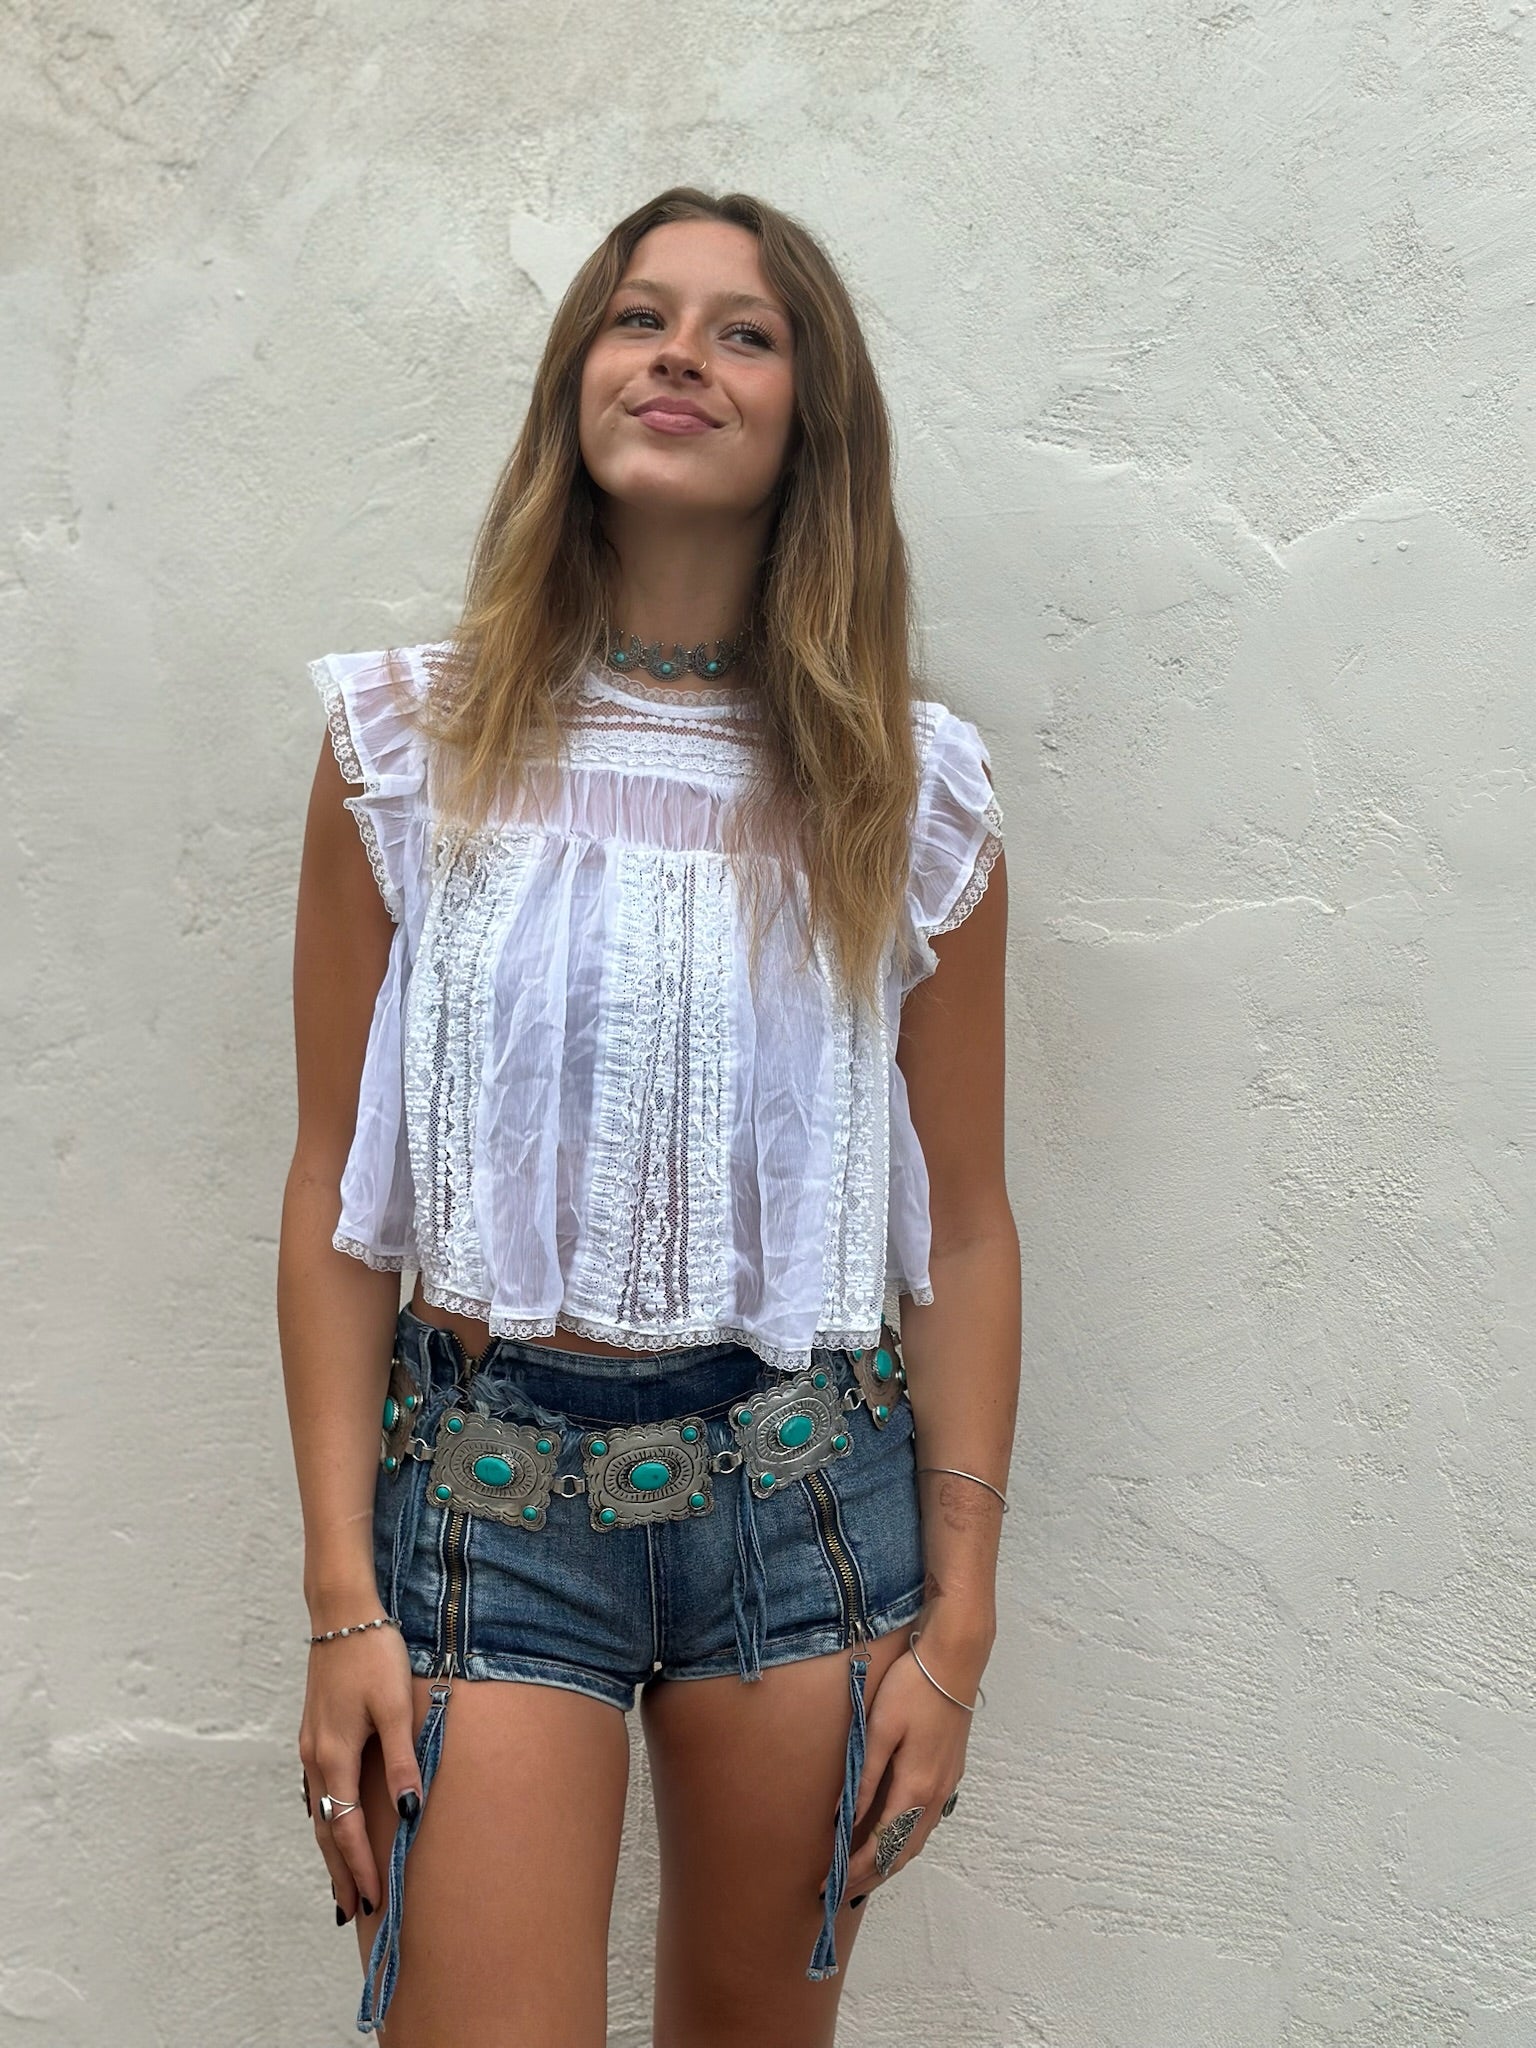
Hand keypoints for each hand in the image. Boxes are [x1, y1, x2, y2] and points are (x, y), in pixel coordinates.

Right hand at [298, 1619, 420, 1924]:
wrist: (342, 1616)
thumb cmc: (374, 1655)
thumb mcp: (396, 1706)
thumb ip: (401, 1760)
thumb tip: (408, 1811)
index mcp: (335, 1755)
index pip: (346, 1826)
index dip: (359, 1864)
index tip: (374, 1897)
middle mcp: (315, 1757)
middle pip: (325, 1828)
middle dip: (339, 1871)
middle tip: (353, 1911)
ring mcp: (310, 1746)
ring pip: (318, 1811)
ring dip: (331, 1849)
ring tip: (342, 1882)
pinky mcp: (314, 1733)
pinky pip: (317, 1790)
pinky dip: (326, 1819)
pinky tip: (334, 1826)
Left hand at [843, 1622, 986, 1902]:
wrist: (954, 1661)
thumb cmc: (911, 1688)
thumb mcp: (879, 1729)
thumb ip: (865, 1777)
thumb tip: (842, 1818)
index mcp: (915, 1787)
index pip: (882, 1845)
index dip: (855, 1868)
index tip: (829, 1885)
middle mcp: (935, 1796)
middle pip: (902, 1853)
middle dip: (870, 1875)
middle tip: (839, 1891)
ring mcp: (947, 1786)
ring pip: (917, 1841)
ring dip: (889, 1862)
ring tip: (861, 1873)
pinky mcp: (949, 1774)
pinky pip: (925, 1824)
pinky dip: (904, 1842)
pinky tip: (891, 1838)